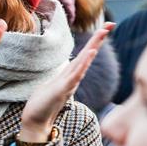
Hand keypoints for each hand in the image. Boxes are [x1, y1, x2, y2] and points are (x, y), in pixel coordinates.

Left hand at [19, 23, 113, 141]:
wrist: (36, 121)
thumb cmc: (43, 104)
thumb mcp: (54, 85)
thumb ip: (64, 77)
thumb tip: (70, 70)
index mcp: (70, 75)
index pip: (84, 55)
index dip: (94, 42)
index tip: (105, 28)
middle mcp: (73, 78)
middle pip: (87, 55)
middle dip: (98, 39)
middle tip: (110, 24)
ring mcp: (69, 84)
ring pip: (83, 63)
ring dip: (92, 48)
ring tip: (101, 33)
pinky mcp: (63, 90)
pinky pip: (75, 75)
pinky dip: (83, 65)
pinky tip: (89, 54)